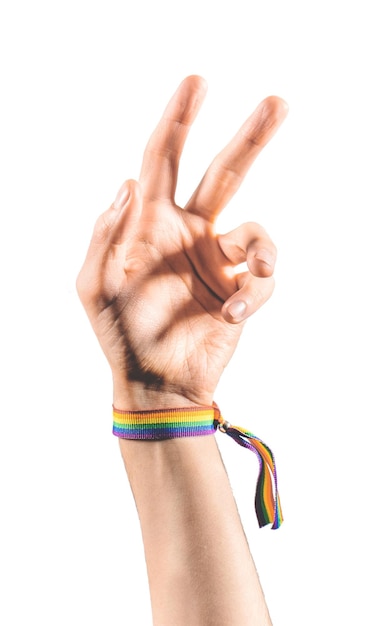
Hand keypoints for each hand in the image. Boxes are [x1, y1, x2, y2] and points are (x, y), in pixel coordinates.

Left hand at [76, 76, 287, 408]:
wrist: (154, 382)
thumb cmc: (119, 334)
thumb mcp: (94, 284)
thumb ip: (106, 233)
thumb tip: (127, 181)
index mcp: (151, 224)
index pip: (163, 160)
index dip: (177, 120)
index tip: (197, 83)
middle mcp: (189, 234)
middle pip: (225, 173)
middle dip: (251, 137)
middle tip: (278, 102)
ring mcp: (218, 262)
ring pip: (258, 232)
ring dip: (263, 251)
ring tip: (258, 275)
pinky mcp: (241, 290)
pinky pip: (263, 280)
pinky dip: (252, 294)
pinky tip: (231, 313)